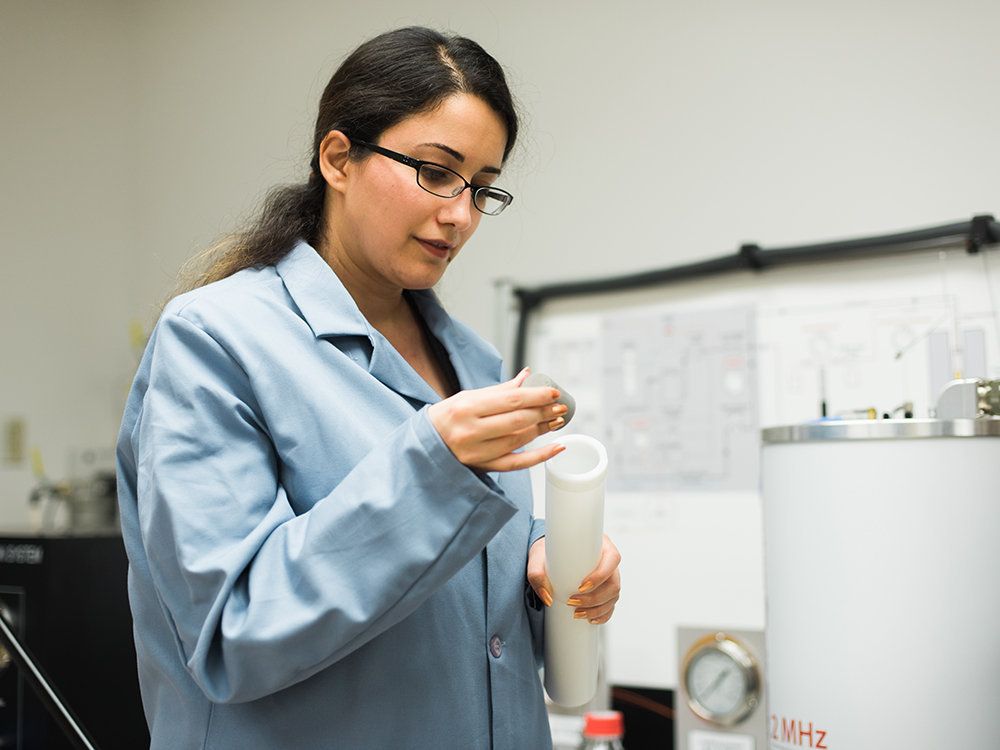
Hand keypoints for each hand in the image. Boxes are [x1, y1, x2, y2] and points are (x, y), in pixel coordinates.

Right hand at [428, 368, 567, 471]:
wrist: (426, 444)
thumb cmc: (447, 417)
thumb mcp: (467, 397)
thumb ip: (499, 390)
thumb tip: (527, 376)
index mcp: (467, 407)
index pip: (511, 400)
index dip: (537, 396)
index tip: (554, 393)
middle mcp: (471, 430)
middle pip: (518, 420)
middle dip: (543, 412)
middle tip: (560, 407)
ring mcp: (477, 452)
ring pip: (519, 440)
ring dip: (542, 430)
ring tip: (556, 421)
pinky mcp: (483, 467)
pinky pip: (517, 464)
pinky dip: (540, 457)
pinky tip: (556, 448)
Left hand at [527, 534, 620, 624]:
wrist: (550, 553)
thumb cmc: (548, 551)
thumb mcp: (537, 557)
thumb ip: (536, 575)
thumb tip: (547, 598)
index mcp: (600, 545)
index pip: (612, 559)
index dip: (601, 575)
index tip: (581, 587)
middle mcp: (608, 560)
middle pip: (614, 583)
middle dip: (595, 598)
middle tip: (572, 602)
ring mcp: (610, 575)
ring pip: (613, 596)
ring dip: (597, 609)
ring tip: (577, 613)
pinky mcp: (605, 588)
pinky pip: (611, 604)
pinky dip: (603, 615)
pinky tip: (591, 619)